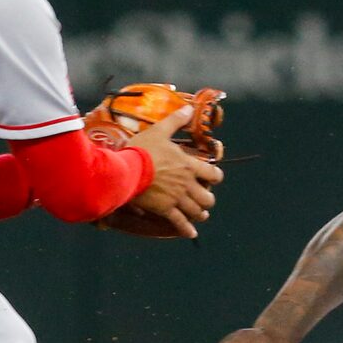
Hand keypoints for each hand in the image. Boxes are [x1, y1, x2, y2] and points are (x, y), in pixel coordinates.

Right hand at [128, 106, 221, 238]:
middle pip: (207, 197)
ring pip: (197, 211)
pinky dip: (187, 230)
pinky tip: (191, 234)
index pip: (213, 174)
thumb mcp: (160, 130)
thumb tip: (189, 108)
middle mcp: (187, 184)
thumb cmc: (143, 149)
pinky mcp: (165, 209)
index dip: (216, 176)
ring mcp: (177, 198)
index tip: (213, 177)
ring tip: (200, 214)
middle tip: (204, 198)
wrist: (126, 170)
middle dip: (207, 198)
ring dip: (200, 213)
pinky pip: (180, 223)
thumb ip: (176, 120)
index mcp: (189, 165)